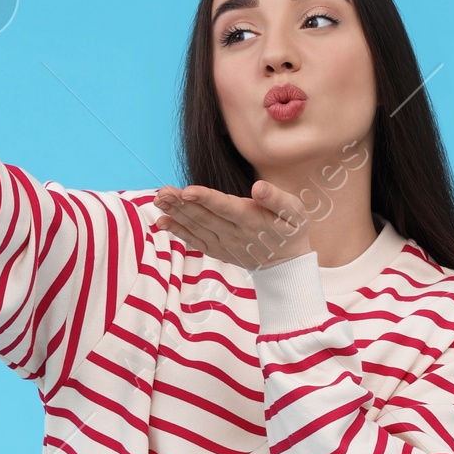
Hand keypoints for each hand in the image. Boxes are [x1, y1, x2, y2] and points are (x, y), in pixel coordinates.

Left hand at [152, 180, 311, 272]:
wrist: (287, 266)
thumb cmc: (291, 231)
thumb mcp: (295, 212)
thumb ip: (277, 199)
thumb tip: (259, 187)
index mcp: (252, 220)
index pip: (225, 207)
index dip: (205, 199)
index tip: (187, 191)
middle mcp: (234, 234)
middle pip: (204, 217)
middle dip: (182, 204)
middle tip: (162, 192)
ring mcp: (224, 245)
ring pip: (196, 228)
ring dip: (176, 214)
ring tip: (158, 200)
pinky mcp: (218, 251)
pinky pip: (195, 241)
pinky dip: (178, 232)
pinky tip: (162, 222)